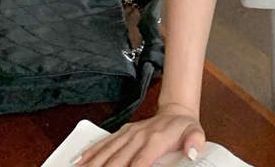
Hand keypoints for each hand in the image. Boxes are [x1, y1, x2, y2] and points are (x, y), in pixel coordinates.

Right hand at [72, 103, 205, 166]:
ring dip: (92, 165)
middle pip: (116, 161)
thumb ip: (195, 142)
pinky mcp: (121, 133)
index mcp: (154, 141)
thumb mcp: (196, 134)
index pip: (139, 163)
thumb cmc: (184, 128)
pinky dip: (90, 154)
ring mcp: (127, 134)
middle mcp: (137, 137)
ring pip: (105, 153)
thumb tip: (192, 153)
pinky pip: (103, 143)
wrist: (175, 112)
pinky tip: (78, 163)